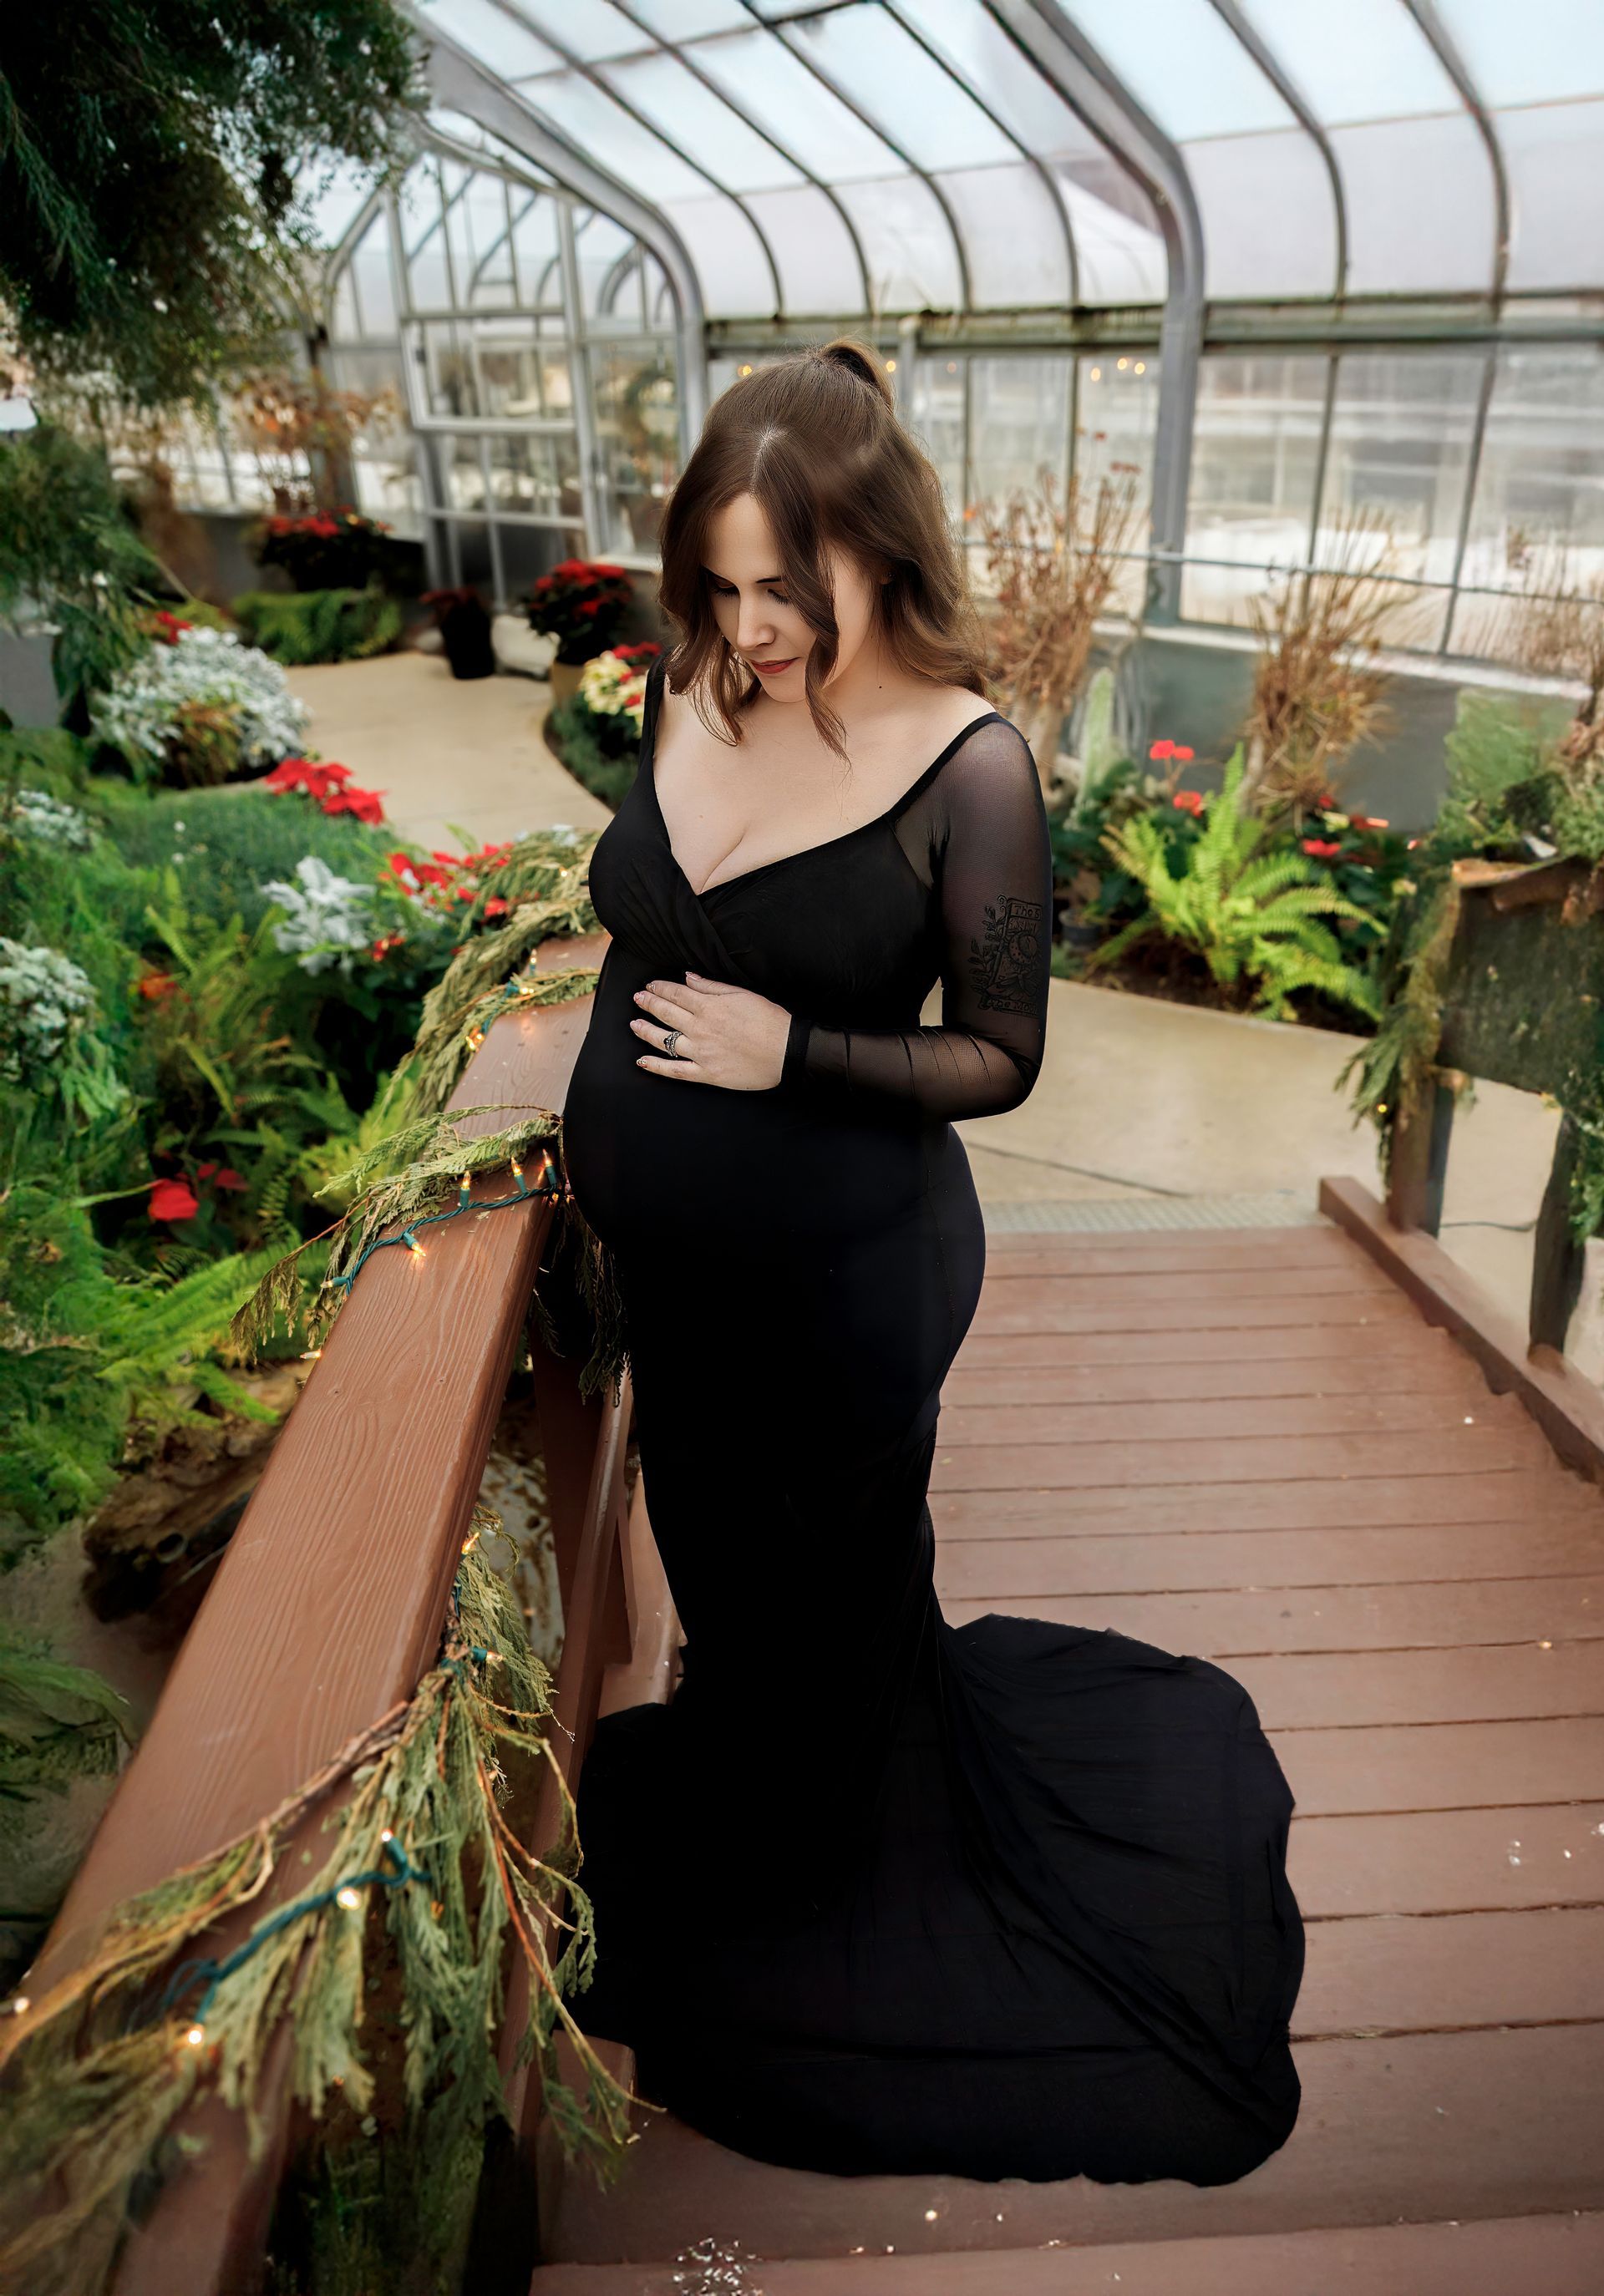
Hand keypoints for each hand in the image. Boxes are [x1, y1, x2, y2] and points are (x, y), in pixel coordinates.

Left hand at [632, 971, 789, 1089]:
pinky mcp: (706, 1073)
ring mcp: (701, 1052)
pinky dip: (656, 1066)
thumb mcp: (742, 994)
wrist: (786, 1051)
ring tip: (634, 1024)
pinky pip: (675, 1070)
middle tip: (638, 998)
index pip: (676, 994)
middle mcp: (700, 1028)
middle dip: (649, 1003)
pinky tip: (642, 1060)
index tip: (650, 985)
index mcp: (709, 1007)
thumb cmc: (769, 1020)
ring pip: (664, 1040)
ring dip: (646, 1031)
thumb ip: (712, 986)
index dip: (660, 988)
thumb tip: (688, 977)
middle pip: (666, 1013)